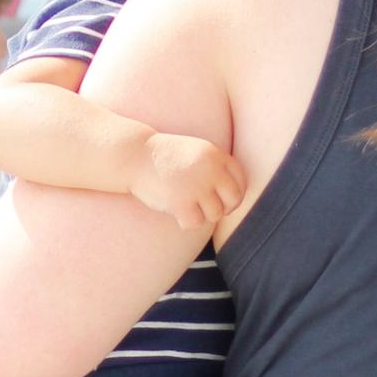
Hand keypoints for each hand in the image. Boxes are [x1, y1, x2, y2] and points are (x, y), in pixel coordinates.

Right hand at [131, 131, 247, 233]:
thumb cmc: (166, 158)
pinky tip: (176, 212)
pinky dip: (186, 221)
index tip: (224, 199)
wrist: (135, 156)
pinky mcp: (181, 203)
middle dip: (225, 208)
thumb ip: (216, 169)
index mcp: (216, 154)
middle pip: (234, 199)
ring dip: (202, 214)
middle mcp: (210, 169)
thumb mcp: (197, 153)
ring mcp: (197, 186)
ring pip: (215, 214)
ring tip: (187, 205)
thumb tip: (236, 198)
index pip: (241, 180)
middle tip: (210, 209)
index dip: (235, 193)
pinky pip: (196, 223)